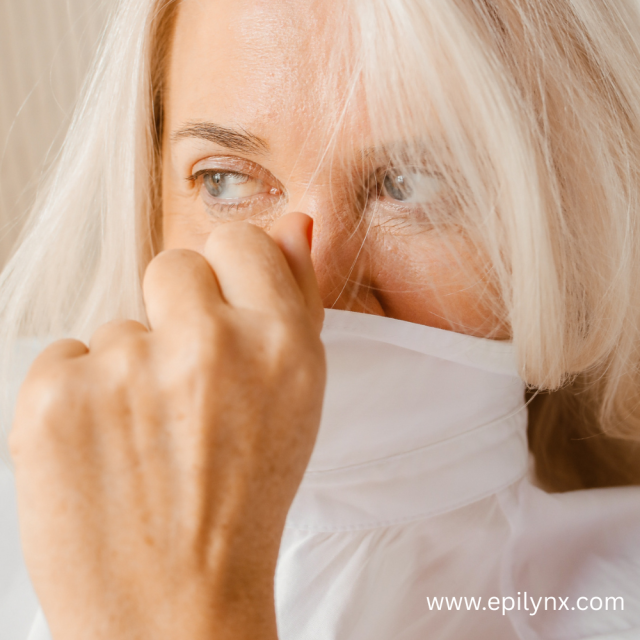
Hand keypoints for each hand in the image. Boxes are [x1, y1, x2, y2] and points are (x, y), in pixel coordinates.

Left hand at [9, 213, 325, 639]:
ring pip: (118, 327)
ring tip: (145, 442)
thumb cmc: (244, 501)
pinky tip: (102, 450)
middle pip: (173, 266)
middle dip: (176, 314)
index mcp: (281, 344)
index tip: (222, 318)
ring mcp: (126, 367)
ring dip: (129, 371)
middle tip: (182, 387)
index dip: (228, 281)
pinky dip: (79, 398)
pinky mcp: (54, 399)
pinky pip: (66, 357)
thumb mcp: (298, 400)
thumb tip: (294, 223)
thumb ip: (296, 301)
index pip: (239, 243)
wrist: (176, 608)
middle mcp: (209, 345)